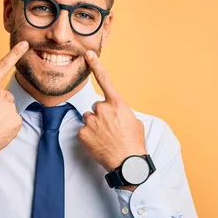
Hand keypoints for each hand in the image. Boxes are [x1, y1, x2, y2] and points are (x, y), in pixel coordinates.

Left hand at [78, 50, 146, 175]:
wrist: (128, 163)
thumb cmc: (134, 143)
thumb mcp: (134, 121)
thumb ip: (122, 111)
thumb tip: (115, 112)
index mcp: (117, 104)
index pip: (105, 80)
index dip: (96, 65)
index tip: (88, 54)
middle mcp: (102, 109)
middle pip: (96, 106)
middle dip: (101, 115)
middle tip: (111, 129)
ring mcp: (91, 121)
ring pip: (89, 118)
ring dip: (94, 125)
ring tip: (106, 138)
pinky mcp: (82, 133)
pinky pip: (84, 131)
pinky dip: (89, 137)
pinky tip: (99, 144)